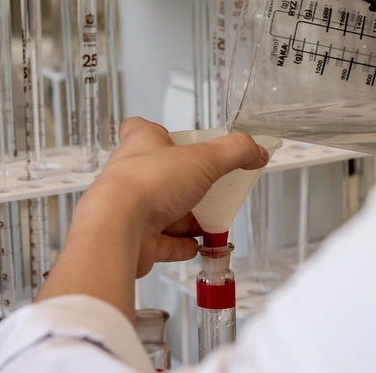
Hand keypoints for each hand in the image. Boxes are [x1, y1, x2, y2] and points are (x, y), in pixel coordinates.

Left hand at [36, 118, 268, 318]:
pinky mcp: (136, 240)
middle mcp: (132, 174)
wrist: (118, 230)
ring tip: (213, 221)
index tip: (185, 142)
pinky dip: (182, 245)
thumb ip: (235, 152)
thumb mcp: (204, 158)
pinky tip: (198, 245)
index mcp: (141, 144)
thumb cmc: (147, 184)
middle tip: (214, 187)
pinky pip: (163, 242)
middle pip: (164, 175)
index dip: (163, 133)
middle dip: (190, 184)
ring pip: (165, 211)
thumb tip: (257, 150)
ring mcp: (132, 208)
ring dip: (189, 218)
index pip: (145, 129)